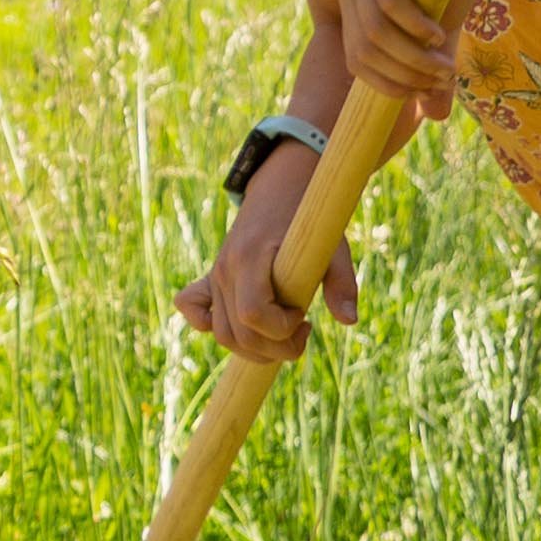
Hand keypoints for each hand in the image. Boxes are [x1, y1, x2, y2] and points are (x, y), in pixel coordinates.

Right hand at [171, 150, 359, 359]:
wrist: (279, 192)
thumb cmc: (308, 222)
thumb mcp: (332, 247)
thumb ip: (341, 282)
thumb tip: (349, 321)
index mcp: (250, 258)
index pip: (252, 314)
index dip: (282, 328)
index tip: (306, 316)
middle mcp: (225, 269)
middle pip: (237, 334)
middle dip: (276, 348)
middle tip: (304, 330)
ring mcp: (215, 275)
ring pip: (222, 334)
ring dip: (255, 348)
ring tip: (284, 332)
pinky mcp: (211, 278)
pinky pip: (191, 307)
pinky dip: (204, 324)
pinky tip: (239, 326)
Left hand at [334, 0, 475, 119]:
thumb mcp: (440, 32)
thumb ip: (432, 69)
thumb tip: (434, 116)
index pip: (355, 58)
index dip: (387, 84)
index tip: (423, 92)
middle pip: (365, 47)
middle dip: (404, 74)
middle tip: (440, 81)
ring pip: (376, 29)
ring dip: (413, 57)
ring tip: (443, 66)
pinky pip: (391, 0)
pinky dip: (415, 27)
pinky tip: (437, 36)